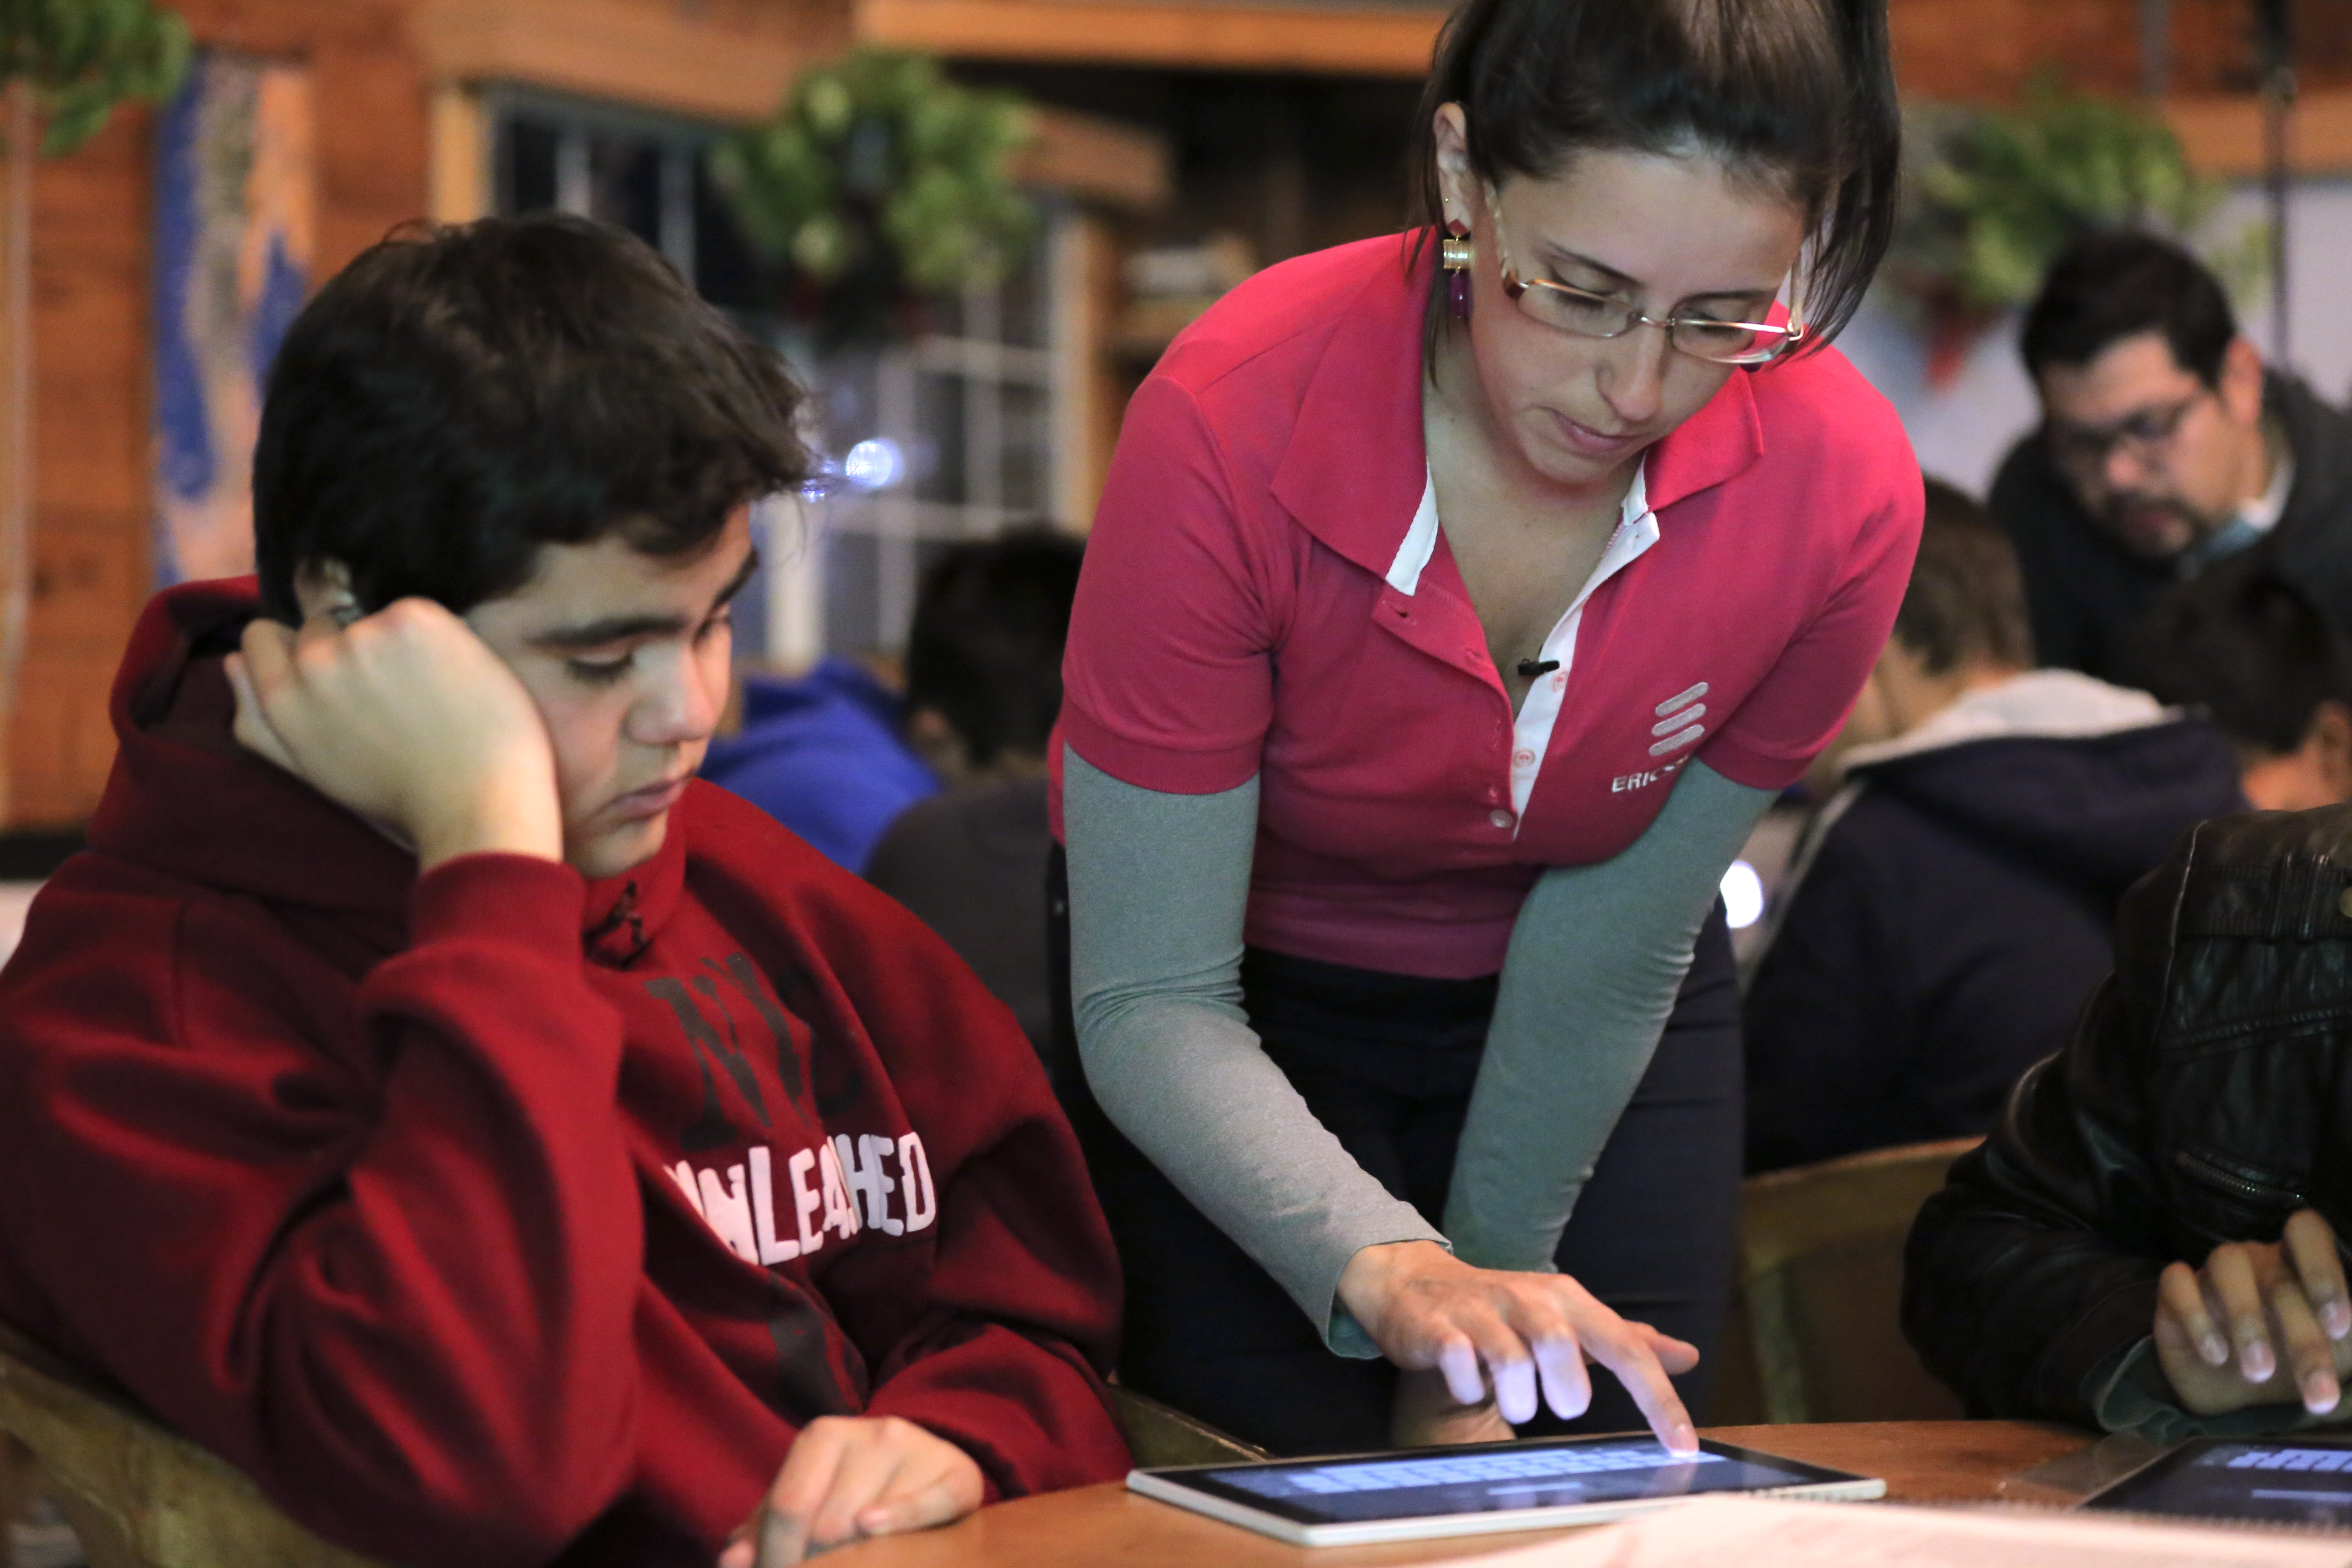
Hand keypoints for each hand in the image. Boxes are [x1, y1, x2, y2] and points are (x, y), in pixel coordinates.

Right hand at [225, 600, 562, 869]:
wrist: (477, 803)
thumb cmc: (400, 797)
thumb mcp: (312, 770)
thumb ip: (259, 719)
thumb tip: (231, 663)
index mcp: (282, 699)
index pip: (262, 636)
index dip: (300, 650)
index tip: (339, 676)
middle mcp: (314, 661)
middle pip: (322, 625)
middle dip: (352, 649)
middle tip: (394, 696)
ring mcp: (364, 636)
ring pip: (372, 617)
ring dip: (396, 643)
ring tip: (428, 693)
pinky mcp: (413, 618)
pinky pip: (417, 611)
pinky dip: (437, 637)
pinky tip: (452, 679)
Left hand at [718, 1416, 984, 1566]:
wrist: (930, 1471)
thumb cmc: (851, 1494)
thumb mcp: (806, 1502)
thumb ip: (763, 1530)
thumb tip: (730, 1562)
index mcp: (823, 1434)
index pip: (788, 1508)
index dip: (776, 1557)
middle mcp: (873, 1433)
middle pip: (827, 1525)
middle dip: (815, 1567)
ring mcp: (919, 1450)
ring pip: (869, 1526)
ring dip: (854, 1563)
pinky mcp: (958, 1474)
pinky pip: (929, 1504)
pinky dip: (902, 1519)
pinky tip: (873, 1529)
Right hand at [1340, 1240, 1699, 1452]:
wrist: (1416, 1282)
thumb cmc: (1504, 1309)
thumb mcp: (1568, 1317)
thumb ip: (1623, 1341)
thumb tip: (1687, 1356)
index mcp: (1566, 1299)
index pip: (1626, 1348)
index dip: (1658, 1399)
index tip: (1683, 1446)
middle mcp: (1527, 1298)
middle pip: (1562, 1346)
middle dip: (1566, 1391)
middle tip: (1559, 1406)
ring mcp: (1480, 1311)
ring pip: (1511, 1361)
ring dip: (1517, 1399)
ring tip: (1510, 1401)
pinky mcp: (1438, 1328)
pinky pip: (1460, 1364)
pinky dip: (1469, 1388)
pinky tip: (1468, 1386)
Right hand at [2153, 1208, 2351, 1416]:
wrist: (2235, 1396)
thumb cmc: (2295, 1365)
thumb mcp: (2338, 1355)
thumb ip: (2350, 1337)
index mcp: (2297, 1265)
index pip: (2306, 1231)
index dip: (2323, 1272)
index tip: (2339, 1327)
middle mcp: (2257, 1261)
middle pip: (2278, 1276)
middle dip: (2303, 1340)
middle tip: (2317, 1391)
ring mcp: (2212, 1272)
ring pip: (2226, 1264)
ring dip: (2248, 1320)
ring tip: (2260, 1372)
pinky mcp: (2173, 1293)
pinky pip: (2177, 1282)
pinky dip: (2198, 1318)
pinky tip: (2216, 1356)